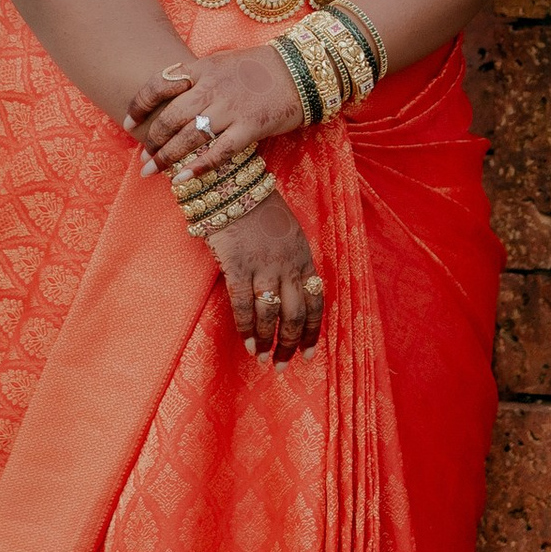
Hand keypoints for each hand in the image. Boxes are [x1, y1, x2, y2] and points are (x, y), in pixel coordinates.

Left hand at [123, 44, 307, 186]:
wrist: (299, 71)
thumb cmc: (258, 69)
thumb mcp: (220, 62)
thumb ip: (195, 78)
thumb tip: (167, 96)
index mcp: (201, 69)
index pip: (158, 85)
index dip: (138, 105)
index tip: (127, 122)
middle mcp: (211, 88)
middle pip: (170, 117)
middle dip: (152, 140)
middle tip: (142, 157)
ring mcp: (230, 109)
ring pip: (189, 137)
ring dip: (166, 157)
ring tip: (151, 172)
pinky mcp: (249, 127)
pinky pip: (218, 152)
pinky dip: (198, 167)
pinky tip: (183, 178)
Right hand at [204, 188, 323, 363]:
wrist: (234, 186)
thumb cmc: (260, 209)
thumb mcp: (290, 234)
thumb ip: (293, 263)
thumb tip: (292, 292)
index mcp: (304, 258)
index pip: (316, 302)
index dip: (313, 332)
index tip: (309, 354)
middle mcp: (288, 266)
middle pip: (295, 315)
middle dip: (290, 344)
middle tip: (283, 365)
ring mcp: (264, 267)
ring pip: (272, 315)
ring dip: (267, 342)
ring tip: (262, 359)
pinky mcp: (238, 266)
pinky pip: (244, 306)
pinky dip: (247, 329)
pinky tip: (247, 343)